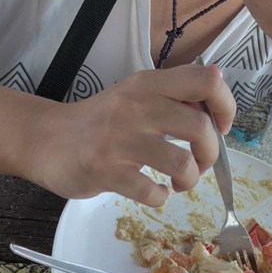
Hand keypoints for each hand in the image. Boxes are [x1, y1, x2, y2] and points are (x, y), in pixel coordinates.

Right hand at [27, 64, 235, 204]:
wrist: (46, 140)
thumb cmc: (100, 120)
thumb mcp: (137, 93)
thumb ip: (175, 89)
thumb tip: (218, 74)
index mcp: (149, 84)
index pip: (206, 81)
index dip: (225, 106)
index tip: (219, 127)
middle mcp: (136, 106)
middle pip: (201, 127)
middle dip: (211, 154)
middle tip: (200, 163)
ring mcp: (119, 140)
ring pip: (182, 163)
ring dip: (191, 180)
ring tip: (180, 182)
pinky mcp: (105, 171)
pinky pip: (152, 192)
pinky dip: (161, 198)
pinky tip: (154, 192)